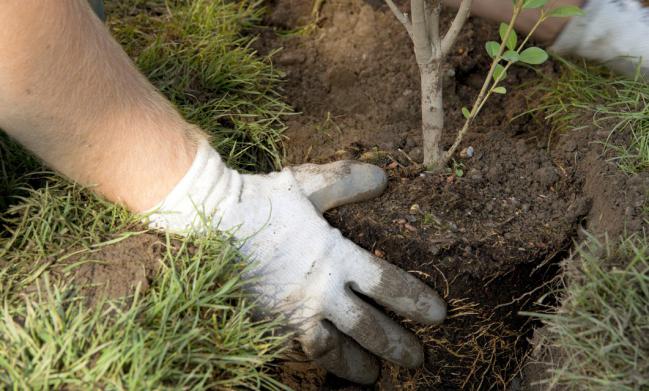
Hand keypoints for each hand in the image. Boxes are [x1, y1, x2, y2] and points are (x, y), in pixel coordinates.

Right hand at [149, 141, 445, 383]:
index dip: (415, 302)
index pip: (386, 284)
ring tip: (375, 375)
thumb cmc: (264, 200)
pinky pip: (299, 351)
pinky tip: (327, 366)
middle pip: (368, 327)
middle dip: (397, 345)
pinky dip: (318, 362)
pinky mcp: (269, 323)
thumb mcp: (309, 184)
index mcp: (335, 256)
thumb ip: (348, 182)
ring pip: (334, 350)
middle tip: (417, 359)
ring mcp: (293, 312)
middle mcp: (319, 291)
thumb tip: (384, 179)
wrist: (213, 219)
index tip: (437, 316)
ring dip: (359, 365)